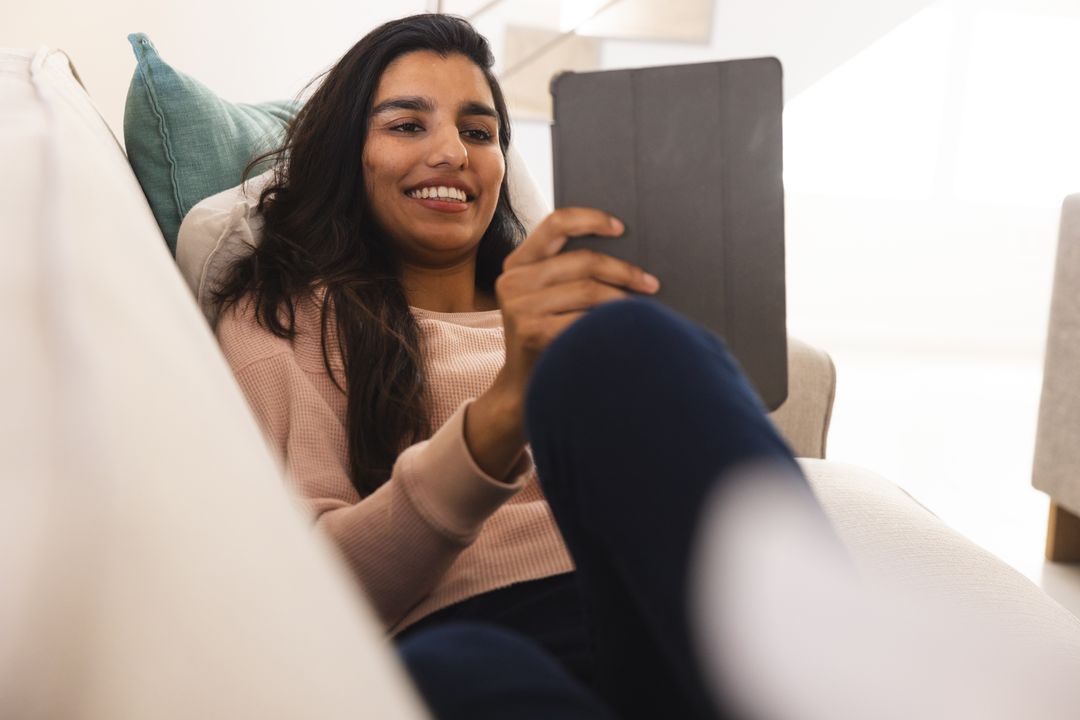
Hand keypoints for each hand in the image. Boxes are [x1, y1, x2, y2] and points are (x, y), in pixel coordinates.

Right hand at [464, 207, 659, 479]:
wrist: (524, 389)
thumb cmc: (546, 338)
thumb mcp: (545, 298)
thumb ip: (566, 273)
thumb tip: (624, 248)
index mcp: (517, 263)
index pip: (556, 224)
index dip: (591, 219)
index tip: (621, 228)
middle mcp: (513, 280)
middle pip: (584, 261)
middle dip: (624, 272)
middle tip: (651, 284)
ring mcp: (519, 306)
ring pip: (590, 290)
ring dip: (623, 301)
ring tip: (642, 311)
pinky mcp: (531, 331)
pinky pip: (585, 319)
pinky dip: (609, 324)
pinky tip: (623, 331)